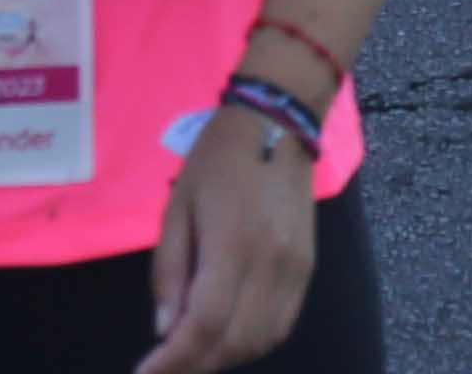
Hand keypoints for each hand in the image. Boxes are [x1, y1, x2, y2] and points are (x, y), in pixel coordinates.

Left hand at [139, 94, 327, 372]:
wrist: (277, 123)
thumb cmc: (216, 160)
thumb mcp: (176, 207)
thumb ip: (169, 271)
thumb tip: (164, 329)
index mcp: (233, 244)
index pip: (205, 324)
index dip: (174, 360)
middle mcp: (271, 264)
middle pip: (235, 342)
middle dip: (195, 365)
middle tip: (163, 367)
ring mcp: (296, 269)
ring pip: (262, 341)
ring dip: (224, 358)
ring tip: (191, 353)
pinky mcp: (308, 269)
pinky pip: (281, 325)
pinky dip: (251, 343)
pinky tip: (226, 338)